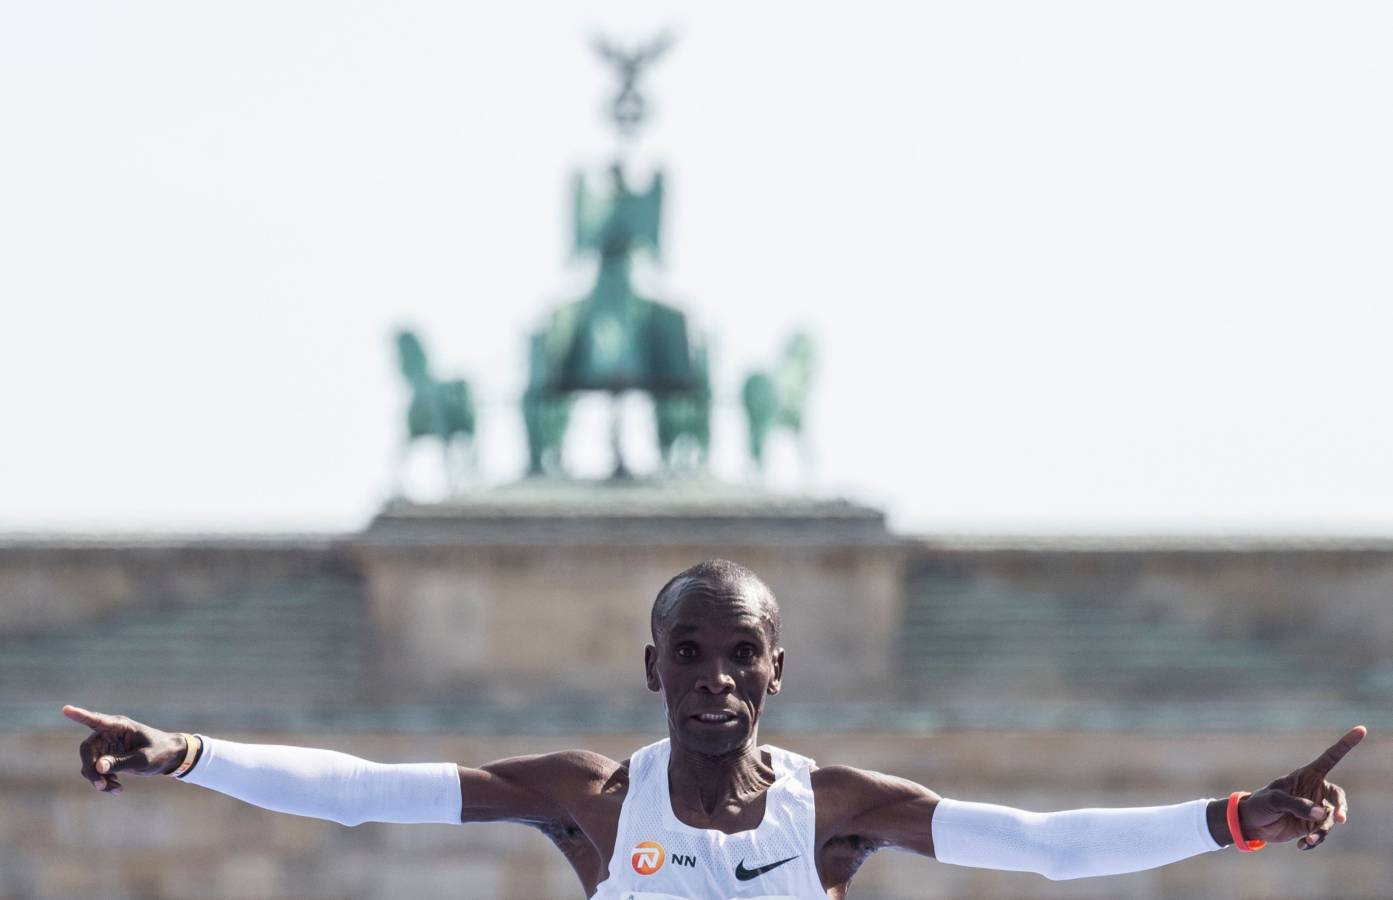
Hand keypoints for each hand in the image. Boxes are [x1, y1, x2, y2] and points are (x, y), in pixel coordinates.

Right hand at [62, 704, 187, 794]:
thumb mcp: (144, 760)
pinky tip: (117, 788)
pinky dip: (102, 781)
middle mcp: (109, 733)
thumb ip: (121, 762)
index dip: (80, 715)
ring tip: (116, 789)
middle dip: (91, 770)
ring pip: (89, 763)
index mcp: (120, 726)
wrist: (170, 757)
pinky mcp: (107, 756)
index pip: (96, 720)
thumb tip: (98, 767)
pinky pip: (95, 771)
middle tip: (102, 785)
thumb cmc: (160, 752)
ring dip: (98, 779)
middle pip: (87, 750)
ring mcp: (107, 745)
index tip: (66, 709)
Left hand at [1239, 725, 1364, 849]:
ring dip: (1322, 831)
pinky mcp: (1312, 826)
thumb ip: (1297, 805)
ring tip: (1308, 840)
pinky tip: (1302, 846)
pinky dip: (1314, 842)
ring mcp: (1316, 809)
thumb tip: (1322, 814)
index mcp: (1307, 776)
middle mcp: (1315, 791)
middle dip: (1342, 808)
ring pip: (1330, 820)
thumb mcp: (1275, 800)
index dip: (1346, 744)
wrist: (1252, 823)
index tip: (1361, 729)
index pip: (1330, 758)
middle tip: (1339, 819)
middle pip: (1339, 797)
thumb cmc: (1261, 804)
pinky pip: (1321, 834)